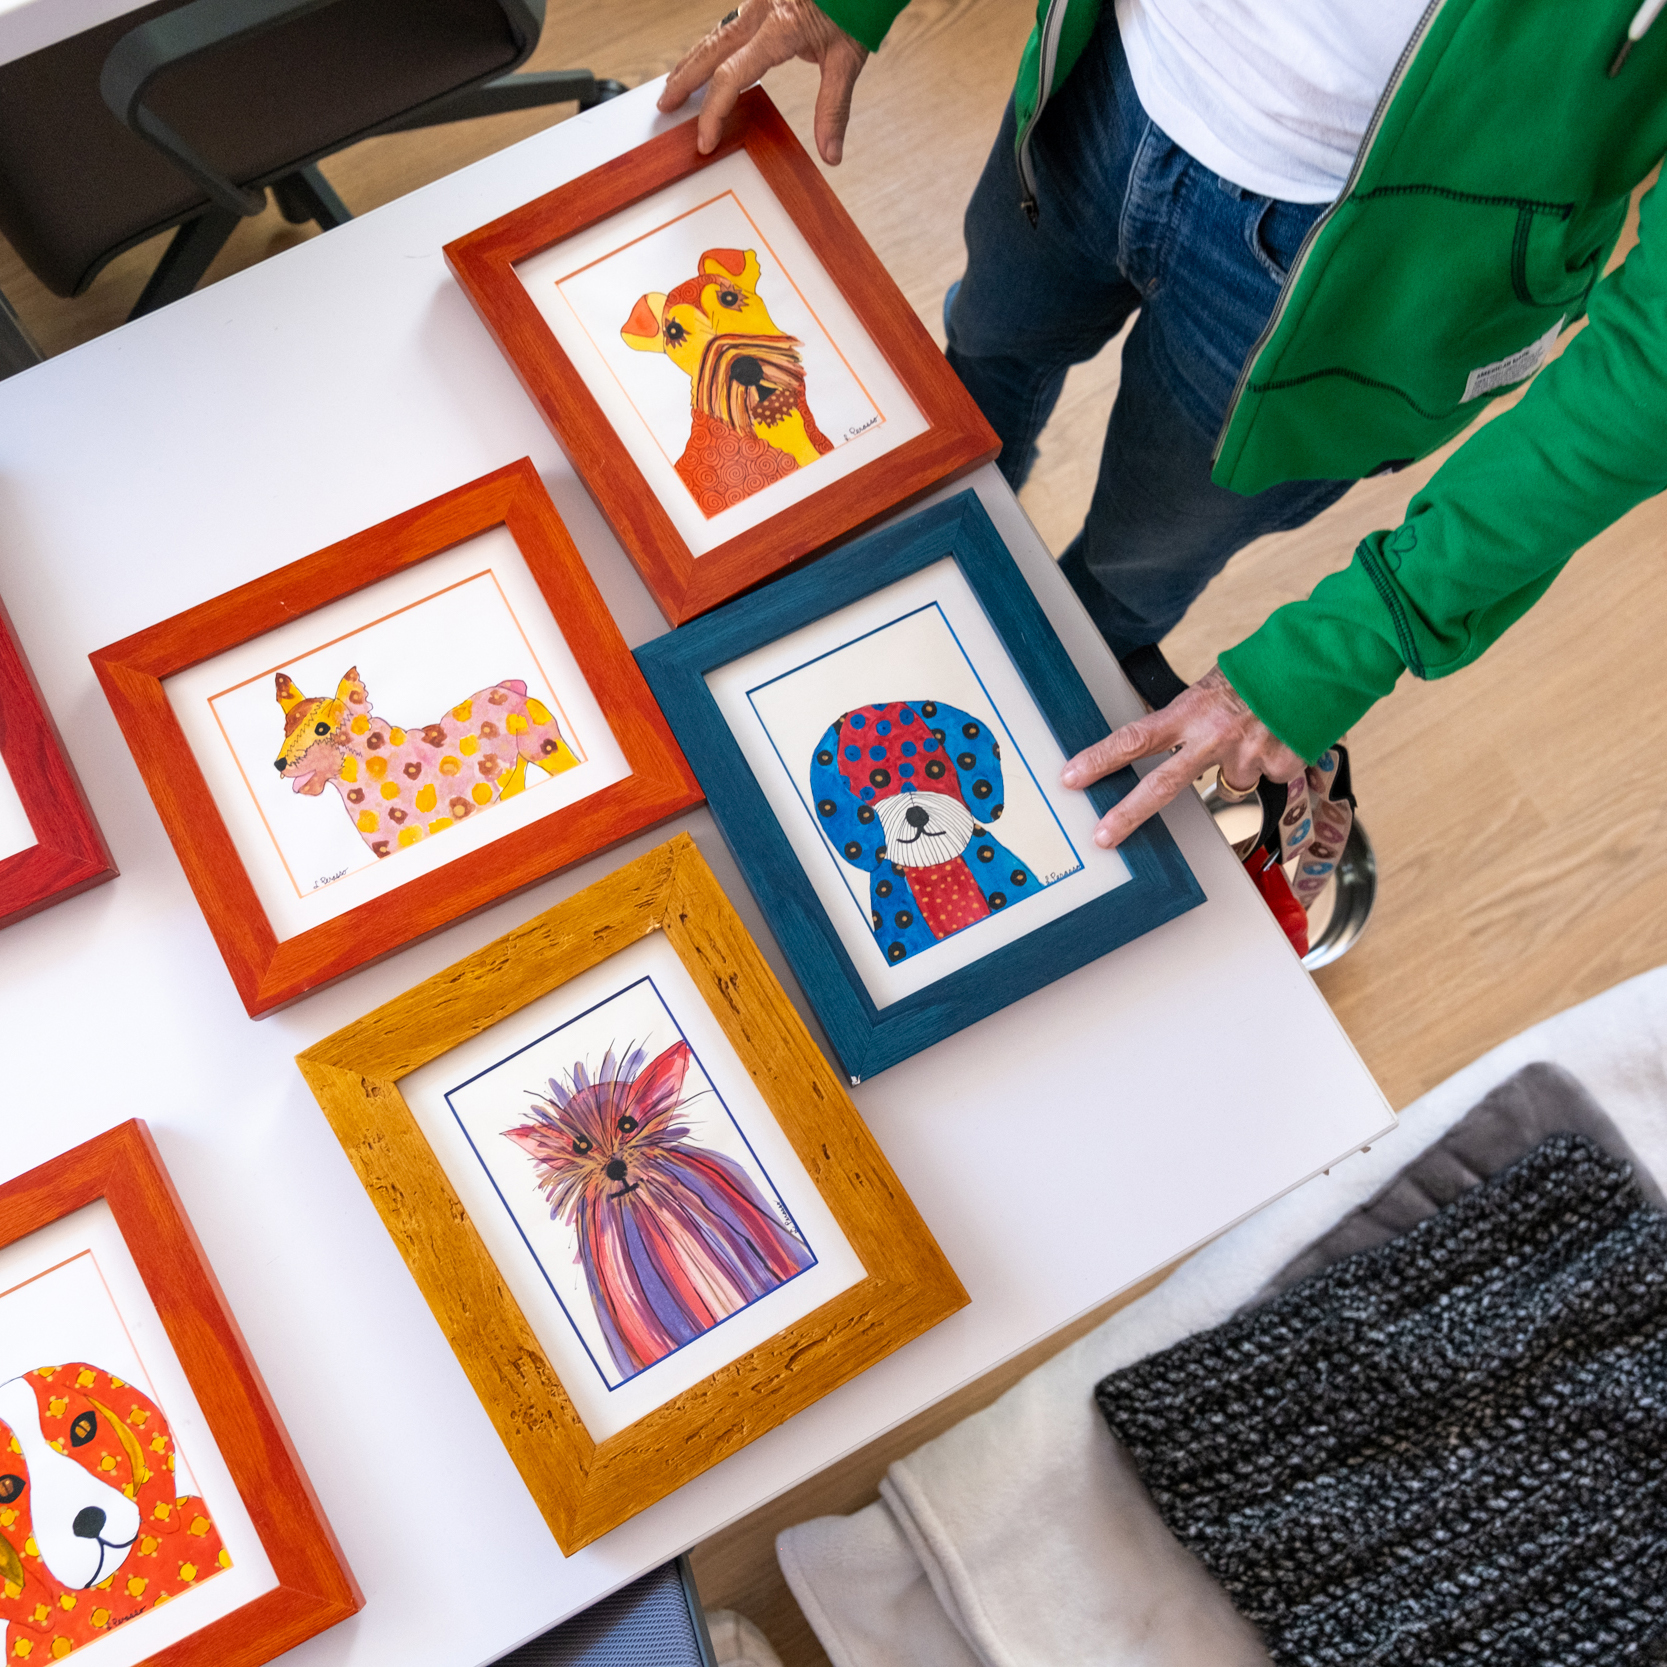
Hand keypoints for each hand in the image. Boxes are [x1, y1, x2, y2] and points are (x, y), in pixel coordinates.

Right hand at [658, 0, 869, 164]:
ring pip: (713, 35)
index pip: (731, 77)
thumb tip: (831, 154)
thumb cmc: (855, 7)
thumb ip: (834, 108)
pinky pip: (726, 26)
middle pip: (710, 52)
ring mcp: (757, 3)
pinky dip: (710, 47)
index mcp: (778, 30)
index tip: (705, 140)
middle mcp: (760, 13)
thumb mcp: (848, 59)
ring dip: (691, 62)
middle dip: (684, 82)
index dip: (713, 112)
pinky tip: (704, 59)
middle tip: (665, 107)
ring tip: (674, 86)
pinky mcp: (762, 0)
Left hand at [1060, 665, 1305, 848]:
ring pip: (1230, 783)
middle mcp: (1214, 737)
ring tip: (1261, 731)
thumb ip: (1194, 718)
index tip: (1072, 776)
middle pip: (1162, 785)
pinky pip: (1268, 777)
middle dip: (1128, 814)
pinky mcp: (1279, 768)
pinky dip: (1275, 761)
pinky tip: (1285, 736)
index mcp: (1192, 710)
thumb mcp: (1218, 683)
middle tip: (1102, 836)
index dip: (1101, 759)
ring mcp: (1247, 757)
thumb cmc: (1269, 664)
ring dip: (1241, 764)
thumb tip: (1179, 743)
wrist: (1325, 659)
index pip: (1135, 738)